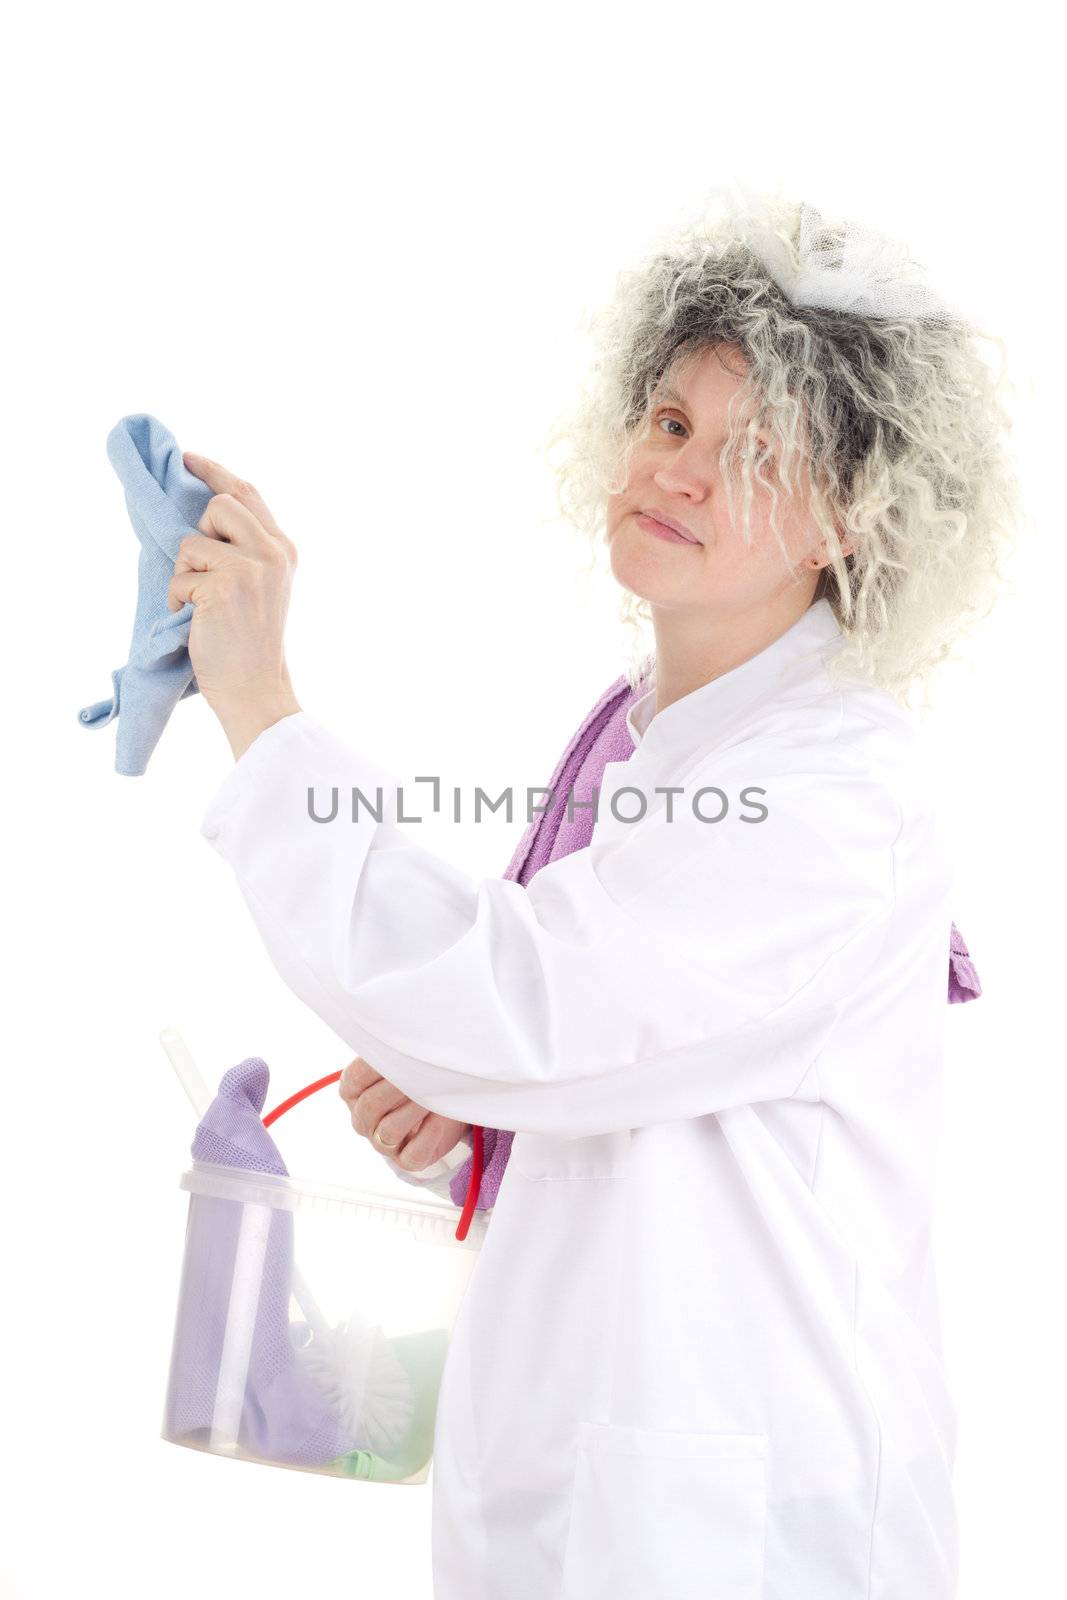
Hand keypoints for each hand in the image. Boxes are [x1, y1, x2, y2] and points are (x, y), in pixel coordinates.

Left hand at [168, 452, 301, 753]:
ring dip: (186, 574)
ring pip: (193, 541)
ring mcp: (252, 567)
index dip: (216, 472)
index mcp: (283, 549)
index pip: (247, 494)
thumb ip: (246, 548)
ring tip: (204, 606)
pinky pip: (180, 574)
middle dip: (200, 532)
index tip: (189, 459)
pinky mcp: (225, 586)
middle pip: (220, 504)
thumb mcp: (261, 586)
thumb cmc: (249, 644)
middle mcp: (273, 552)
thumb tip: (203, 510)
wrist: (256, 689)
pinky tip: (199, 622)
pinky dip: (179, 600)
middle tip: (203, 570)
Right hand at [339, 1056, 470, 1171]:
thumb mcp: (403, 1057)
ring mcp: (381, 1143)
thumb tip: (398, 1035)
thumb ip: (392, 1049)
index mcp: (353, 1091)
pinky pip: (412, 1154)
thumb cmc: (420, 1074)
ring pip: (389, 1131)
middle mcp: (362, 1119)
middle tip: (423, 1073)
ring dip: (415, 1110)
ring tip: (433, 1094)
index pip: (356, 1078)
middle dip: (399, 1088)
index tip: (402, 1054)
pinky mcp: (406, 1160)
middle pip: (371, 1106)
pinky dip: (429, 1135)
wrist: (448, 1102)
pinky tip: (440, 1118)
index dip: (378, 1066)